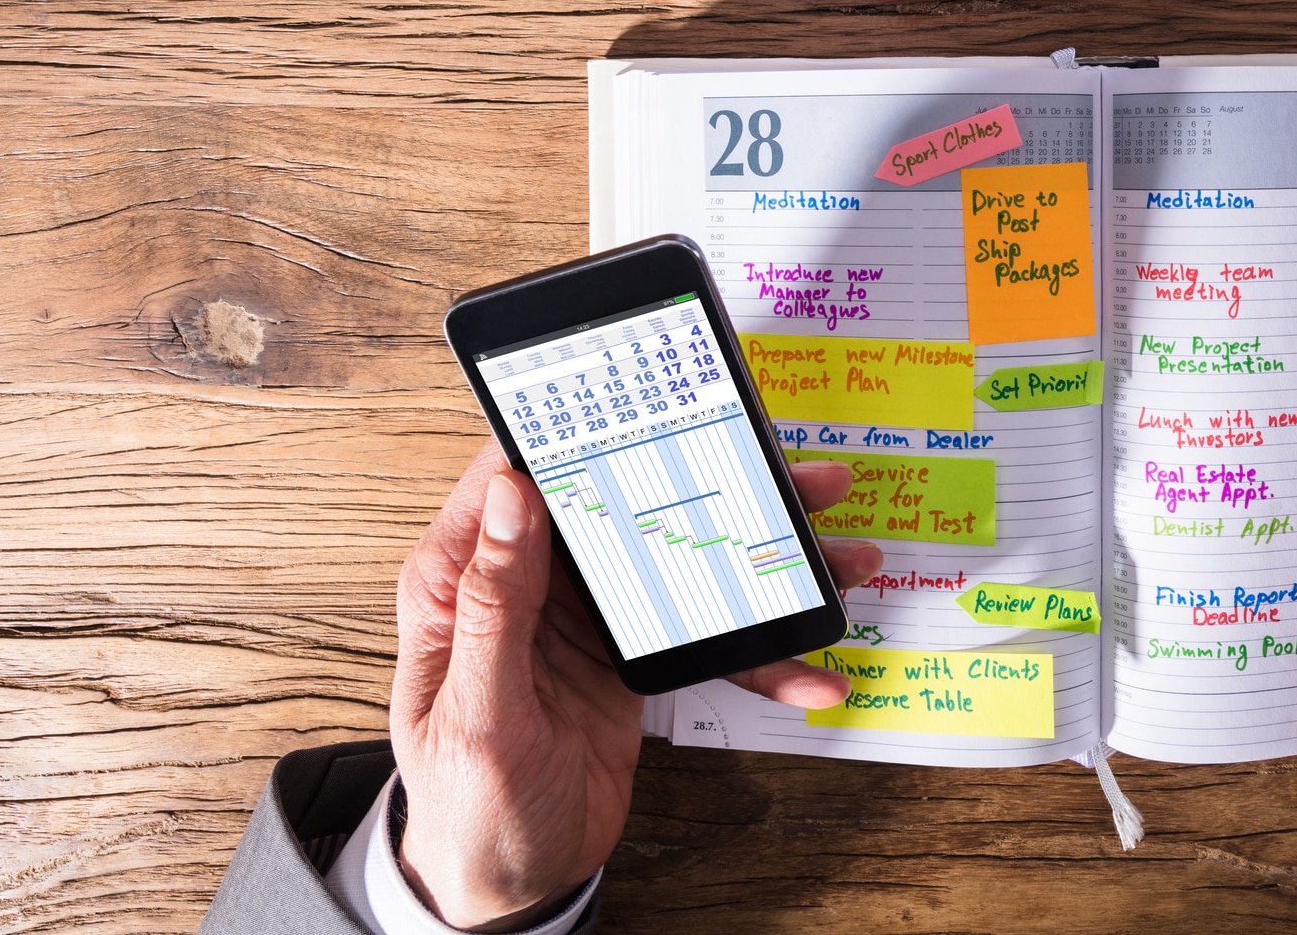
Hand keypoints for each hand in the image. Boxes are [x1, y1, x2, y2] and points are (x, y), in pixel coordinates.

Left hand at [390, 442, 881, 929]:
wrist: (501, 887)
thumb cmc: (462, 809)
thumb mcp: (477, 712)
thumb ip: (495, 603)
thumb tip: (510, 494)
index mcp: (465, 576)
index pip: (524, 472)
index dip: (591, 433)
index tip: (664, 409)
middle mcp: (528, 583)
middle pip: (627, 505)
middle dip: (723, 491)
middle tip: (798, 483)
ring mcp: (584, 618)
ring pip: (681, 560)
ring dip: (762, 563)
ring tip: (835, 558)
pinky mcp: (627, 655)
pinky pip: (702, 636)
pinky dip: (758, 655)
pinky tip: (807, 667)